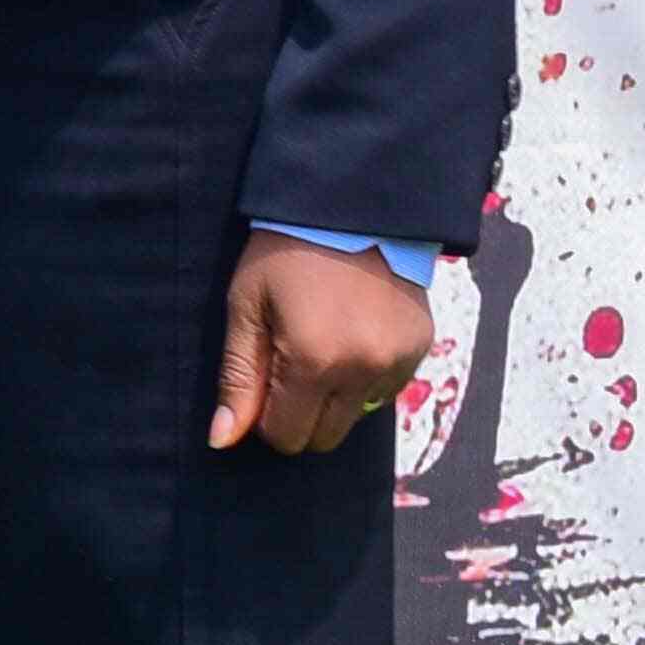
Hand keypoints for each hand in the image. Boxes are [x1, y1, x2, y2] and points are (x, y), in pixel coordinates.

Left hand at [210, 234, 435, 457]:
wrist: (349, 205)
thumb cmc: (283, 253)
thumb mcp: (246, 307)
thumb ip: (238, 378)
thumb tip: (223, 440)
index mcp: (313, 362)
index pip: (288, 436)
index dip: (266, 419)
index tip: (261, 383)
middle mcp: (363, 371)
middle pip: (326, 437)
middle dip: (300, 415)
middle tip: (286, 366)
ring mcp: (398, 362)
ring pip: (357, 416)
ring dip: (334, 396)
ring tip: (320, 342)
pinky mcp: (421, 348)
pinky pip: (387, 389)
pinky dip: (364, 376)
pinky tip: (351, 335)